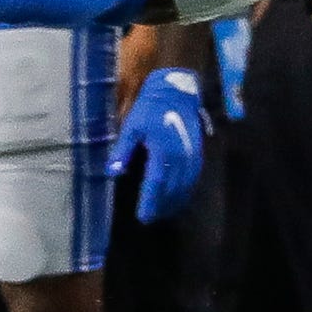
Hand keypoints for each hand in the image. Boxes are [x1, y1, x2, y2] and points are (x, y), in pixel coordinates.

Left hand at [108, 68, 206, 222]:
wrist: (177, 93)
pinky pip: (193, 179)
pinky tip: (177, 197)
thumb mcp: (132, 126)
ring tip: (163, 212)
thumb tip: (113, 171)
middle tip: (150, 218)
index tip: (143, 217)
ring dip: (174, 202)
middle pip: (172, 190)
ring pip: (184, 187)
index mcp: (163, 151)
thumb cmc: (150, 109)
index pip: (156, 183)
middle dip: (161, 206)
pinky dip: (185, 191)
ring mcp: (191, 157)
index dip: (150, 202)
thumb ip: (123, 150)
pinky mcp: (197, 154)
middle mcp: (180, 157)